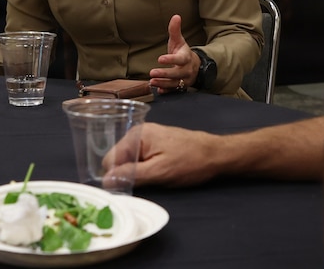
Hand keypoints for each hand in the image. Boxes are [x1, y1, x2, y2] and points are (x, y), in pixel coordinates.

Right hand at [105, 124, 225, 186]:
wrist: (217, 155)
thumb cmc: (190, 162)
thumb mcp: (159, 172)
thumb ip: (131, 175)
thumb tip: (105, 181)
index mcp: (136, 135)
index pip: (110, 158)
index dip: (114, 176)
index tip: (125, 191)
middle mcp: (138, 132)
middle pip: (118, 159)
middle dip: (125, 174)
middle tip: (143, 186)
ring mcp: (147, 138)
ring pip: (129, 161)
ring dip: (136, 173)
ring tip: (152, 181)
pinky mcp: (156, 145)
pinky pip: (140, 159)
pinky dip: (144, 169)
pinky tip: (156, 175)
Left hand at [148, 15, 198, 93]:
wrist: (194, 65)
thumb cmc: (183, 52)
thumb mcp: (179, 40)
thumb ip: (175, 30)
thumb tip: (176, 16)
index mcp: (186, 57)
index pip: (180, 59)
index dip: (171, 59)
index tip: (160, 59)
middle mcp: (187, 69)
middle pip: (177, 73)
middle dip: (165, 74)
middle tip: (152, 72)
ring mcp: (185, 79)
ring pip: (175, 83)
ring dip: (163, 83)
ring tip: (152, 82)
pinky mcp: (181, 86)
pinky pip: (175, 90)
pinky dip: (167, 91)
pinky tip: (159, 91)